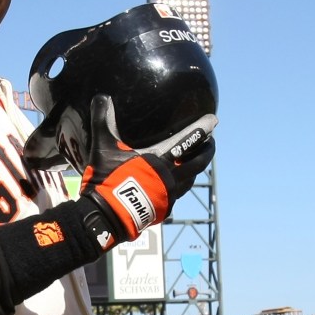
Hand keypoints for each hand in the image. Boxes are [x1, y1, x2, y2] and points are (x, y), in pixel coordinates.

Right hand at [77, 95, 215, 250]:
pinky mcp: (162, 211)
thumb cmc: (107, 180)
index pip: (188, 140)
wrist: (106, 216)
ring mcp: (169, 196)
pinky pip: (176, 196)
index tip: (214, 120)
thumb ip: (103, 121)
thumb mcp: (103, 147)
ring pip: (190, 180)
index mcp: (160, 160)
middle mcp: (171, 177)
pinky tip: (173, 188)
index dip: (203, 128)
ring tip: (194, 164)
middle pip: (199, 163)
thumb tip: (101, 97)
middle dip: (207, 151)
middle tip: (210, 143)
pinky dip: (179, 188)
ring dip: (195, 170)